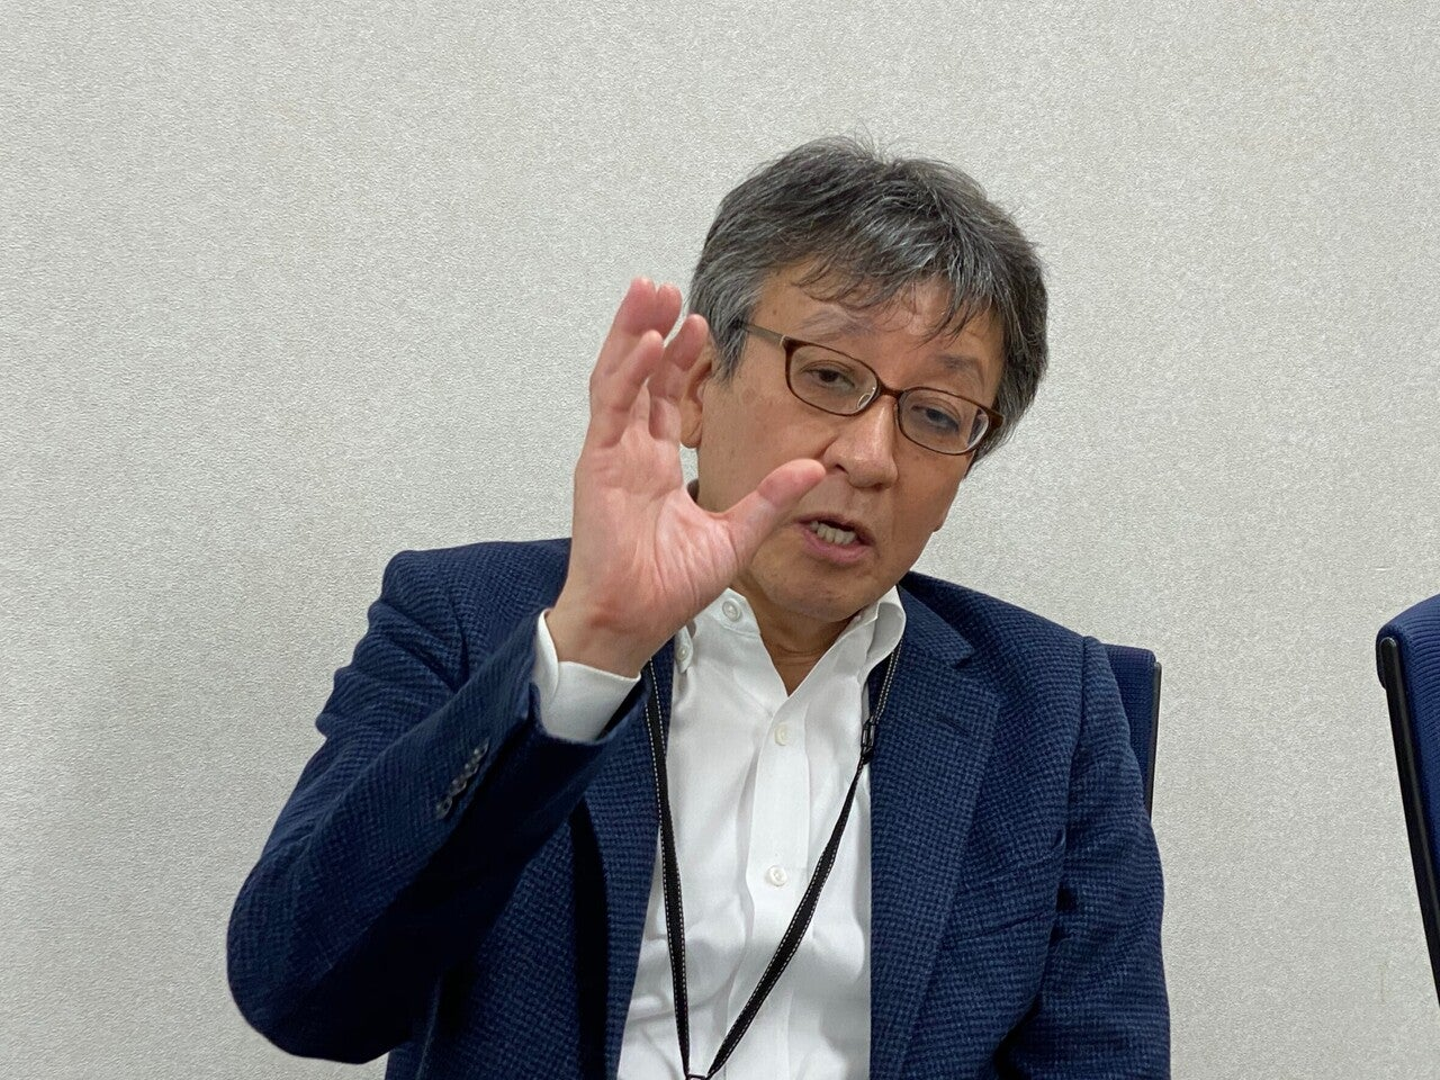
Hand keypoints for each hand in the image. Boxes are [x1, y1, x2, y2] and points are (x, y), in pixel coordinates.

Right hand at [546, 278, 824, 675]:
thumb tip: (817, 468)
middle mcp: (631, 452)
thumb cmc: (669, 586)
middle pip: (639, 375)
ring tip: (649, 290)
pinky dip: (627, 371)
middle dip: (652, 328)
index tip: (701, 326)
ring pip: (618, 377)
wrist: (635, 620)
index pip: (665, 398)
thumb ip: (772, 498)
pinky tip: (649, 341)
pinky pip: (611, 407)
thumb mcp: (736, 535)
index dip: (680, 360)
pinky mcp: (597, 465)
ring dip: (632, 332)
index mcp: (656, 466)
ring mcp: (611, 455)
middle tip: (667, 287)